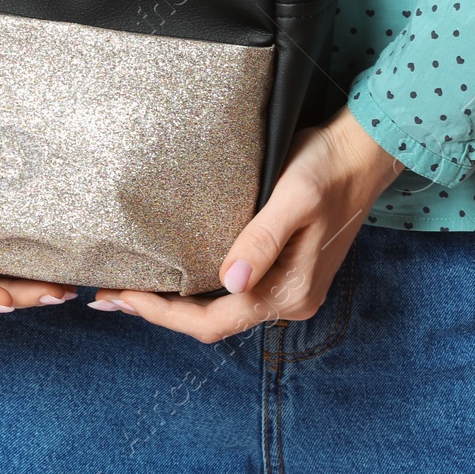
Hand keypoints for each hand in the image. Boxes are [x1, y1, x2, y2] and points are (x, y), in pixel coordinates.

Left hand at [92, 102, 404, 342]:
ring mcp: (291, 287)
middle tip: (109, 296)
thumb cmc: (328, 168)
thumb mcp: (293, 198)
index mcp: (289, 292)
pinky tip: (177, 273)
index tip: (120, 296)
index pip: (212, 322)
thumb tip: (230, 282)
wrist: (365, 151)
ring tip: (133, 286)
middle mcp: (290, 299)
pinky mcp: (289, 270)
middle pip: (213, 321)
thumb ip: (261, 240)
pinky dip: (201, 288)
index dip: (161, 314)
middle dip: (160, 312)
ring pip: (223, 308)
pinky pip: (237, 291)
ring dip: (179, 303)